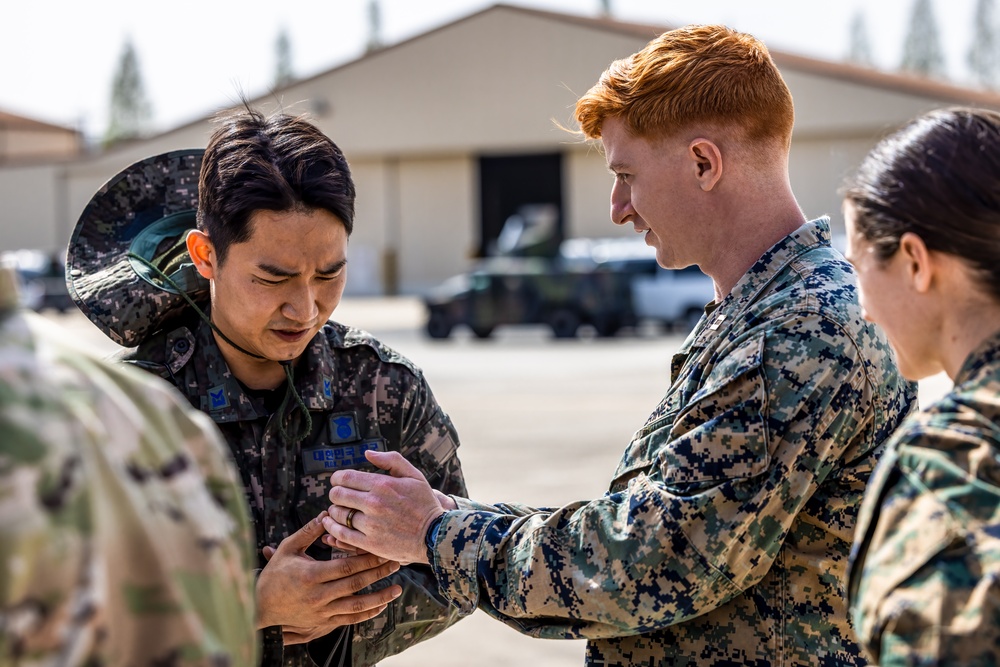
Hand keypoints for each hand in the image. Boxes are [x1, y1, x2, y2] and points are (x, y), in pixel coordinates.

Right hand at [256, 511, 402, 644]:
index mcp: (311, 574)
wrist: (261, 607)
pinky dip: (367, 614)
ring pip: (356, 605)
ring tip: (397, 588)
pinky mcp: (324, 621)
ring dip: (379, 597)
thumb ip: (309, 531)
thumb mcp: (288, 548)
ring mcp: (322, 610)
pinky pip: (350, 619)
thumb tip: (327, 511)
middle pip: (355, 583)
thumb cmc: (275, 574)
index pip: (346, 566)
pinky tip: (381, 606)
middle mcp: (319, 595)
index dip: (367, 559)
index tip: (383, 549)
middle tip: (396, 562)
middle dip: (378, 573)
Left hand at [324, 450, 444, 563]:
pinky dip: (332, 528)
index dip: (337, 478)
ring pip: (338, 514)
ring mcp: (371, 524)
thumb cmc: (424, 504)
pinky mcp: (370, 543)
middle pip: (338, 494)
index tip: (338, 481)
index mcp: (383, 484)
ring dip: (334, 511)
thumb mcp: (414, 475)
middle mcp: (374, 503)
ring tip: (338, 511)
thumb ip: (391, 460)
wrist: (435, 535)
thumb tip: (368, 453)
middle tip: (339, 496)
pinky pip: (341, 534)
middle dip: (335, 493)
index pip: (345, 477)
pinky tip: (332, 524)